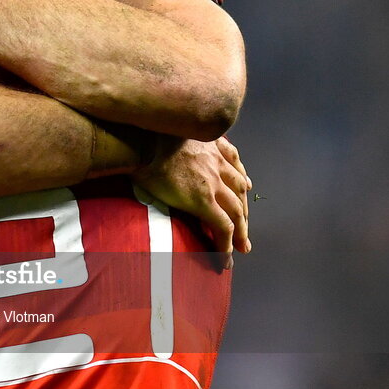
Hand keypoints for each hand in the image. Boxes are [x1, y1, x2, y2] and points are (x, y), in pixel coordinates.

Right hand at [132, 135, 251, 257]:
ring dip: (242, 230)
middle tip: (245, 224)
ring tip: (242, 246)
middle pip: (239, 188)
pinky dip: (227, 243)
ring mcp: (212, 182)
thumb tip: (159, 150)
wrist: (141, 141)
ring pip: (237, 210)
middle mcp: (215, 161)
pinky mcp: (203, 200)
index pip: (233, 162)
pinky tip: (225, 256)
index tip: (247, 186)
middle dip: (244, 208)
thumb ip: (174, 141)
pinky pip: (223, 226)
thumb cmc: (143, 136)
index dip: (241, 176)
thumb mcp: (167, 132)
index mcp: (208, 143)